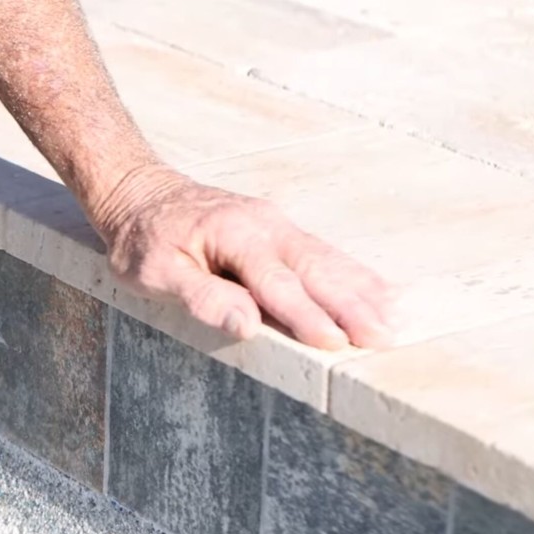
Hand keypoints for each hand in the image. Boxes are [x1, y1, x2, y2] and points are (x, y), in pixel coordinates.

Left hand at [97, 164, 394, 349]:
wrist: (140, 192)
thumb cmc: (143, 240)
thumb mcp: (155, 272)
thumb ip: (203, 297)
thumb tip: (248, 325)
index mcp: (233, 235)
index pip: (276, 282)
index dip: (305, 314)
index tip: (334, 341)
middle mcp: (264, 225)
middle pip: (315, 269)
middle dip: (351, 305)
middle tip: (382, 337)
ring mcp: (276, 225)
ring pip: (326, 260)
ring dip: (361, 290)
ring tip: (392, 320)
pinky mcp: (280, 231)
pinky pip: (322, 253)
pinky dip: (352, 274)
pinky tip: (377, 293)